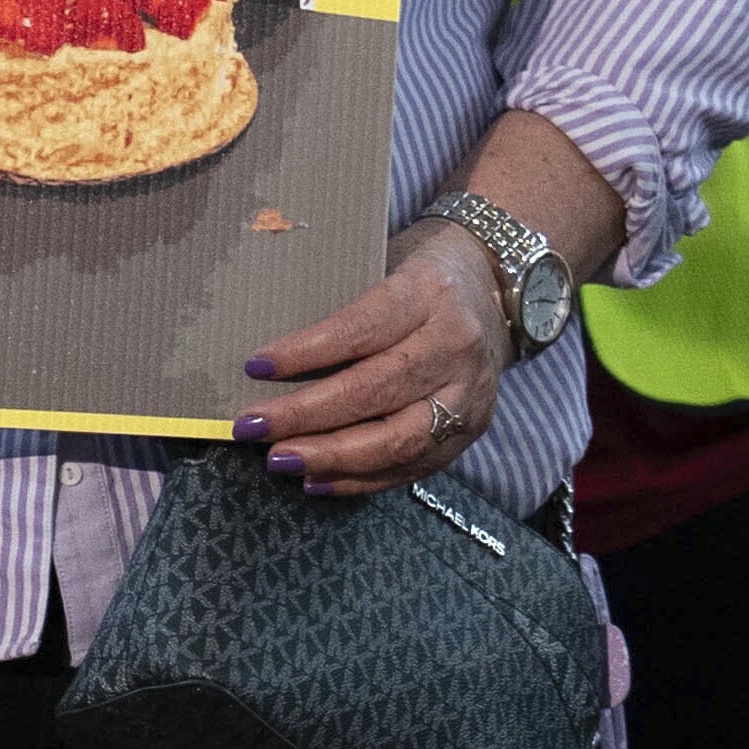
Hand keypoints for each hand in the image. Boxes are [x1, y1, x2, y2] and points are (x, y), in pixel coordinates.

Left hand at [235, 221, 508, 493]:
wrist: (495, 289)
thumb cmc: (419, 278)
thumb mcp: (384, 268)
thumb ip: (340, 311)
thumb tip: (264, 365)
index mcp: (431, 295)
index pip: (364, 330)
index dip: (308, 352)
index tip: (255, 367)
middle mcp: (457, 346)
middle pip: (379, 390)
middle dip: (308, 415)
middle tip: (253, 427)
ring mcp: (470, 393)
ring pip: (400, 438)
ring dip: (333, 457)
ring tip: (281, 460)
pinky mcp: (472, 428)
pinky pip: (413, 465)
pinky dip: (360, 479)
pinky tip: (316, 480)